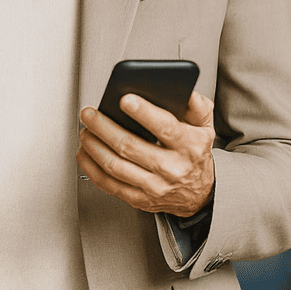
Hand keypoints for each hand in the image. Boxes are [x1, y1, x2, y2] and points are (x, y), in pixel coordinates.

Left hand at [79, 92, 215, 215]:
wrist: (199, 194)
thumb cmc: (196, 155)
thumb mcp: (205, 127)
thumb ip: (197, 106)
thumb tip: (184, 91)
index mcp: (189, 146)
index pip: (165, 128)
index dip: (144, 113)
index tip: (125, 100)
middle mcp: (172, 168)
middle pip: (130, 146)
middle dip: (104, 127)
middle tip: (89, 114)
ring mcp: (154, 187)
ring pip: (115, 166)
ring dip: (94, 147)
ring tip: (85, 131)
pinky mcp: (139, 199)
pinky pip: (108, 185)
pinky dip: (91, 167)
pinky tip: (85, 153)